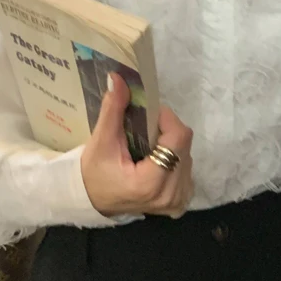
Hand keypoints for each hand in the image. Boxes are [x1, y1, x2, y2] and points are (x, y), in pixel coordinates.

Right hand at [81, 74, 194, 216]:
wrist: (94, 202)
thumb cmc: (95, 173)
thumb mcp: (101, 142)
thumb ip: (113, 110)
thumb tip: (118, 78)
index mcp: (150, 182)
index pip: (179, 137)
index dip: (167, 119)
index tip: (149, 115)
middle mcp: (170, 194)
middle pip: (184, 145)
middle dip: (167, 131)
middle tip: (145, 132)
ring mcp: (178, 200)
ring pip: (187, 155)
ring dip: (171, 146)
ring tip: (148, 149)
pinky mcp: (181, 202)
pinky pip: (186, 169)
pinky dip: (174, 160)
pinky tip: (156, 163)